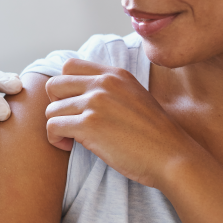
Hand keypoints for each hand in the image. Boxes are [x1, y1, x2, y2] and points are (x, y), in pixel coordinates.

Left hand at [44, 58, 199, 188]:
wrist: (171, 156)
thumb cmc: (153, 135)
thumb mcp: (134, 96)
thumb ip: (110, 89)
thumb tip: (79, 93)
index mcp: (114, 74)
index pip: (69, 66)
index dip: (64, 87)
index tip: (73, 105)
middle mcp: (103, 83)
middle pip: (54, 85)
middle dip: (56, 105)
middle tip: (68, 122)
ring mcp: (95, 102)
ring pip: (51, 109)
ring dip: (57, 126)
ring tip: (71, 138)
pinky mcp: (89, 125)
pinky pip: (52, 126)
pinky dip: (55, 139)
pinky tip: (69, 146)